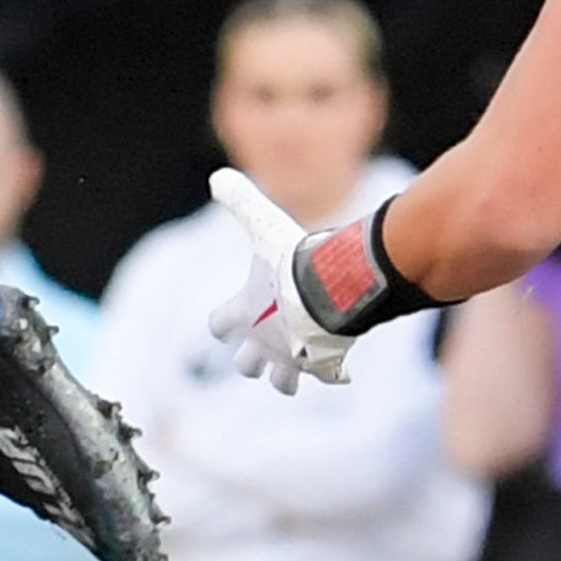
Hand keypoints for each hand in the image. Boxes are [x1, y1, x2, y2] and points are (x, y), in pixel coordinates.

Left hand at [205, 168, 353, 393]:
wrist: (329, 291)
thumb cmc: (292, 261)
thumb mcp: (263, 224)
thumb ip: (241, 200)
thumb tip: (217, 176)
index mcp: (244, 314)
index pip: (219, 326)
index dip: (222, 323)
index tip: (227, 320)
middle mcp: (264, 343)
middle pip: (246, 366)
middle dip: (251, 360)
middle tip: (263, 348)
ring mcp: (293, 358)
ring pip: (282, 384)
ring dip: (286, 378)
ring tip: (297, 365)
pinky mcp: (323, 364)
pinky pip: (330, 376)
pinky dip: (336, 373)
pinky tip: (342, 369)